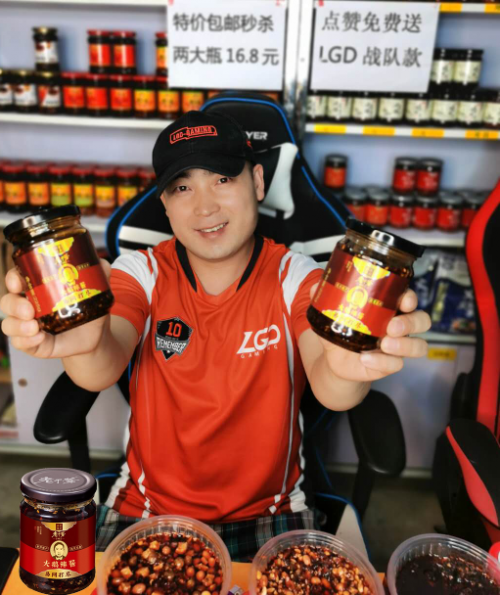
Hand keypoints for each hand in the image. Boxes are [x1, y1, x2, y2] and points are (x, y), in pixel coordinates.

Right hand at [0, 260, 111, 358]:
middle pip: (8, 301)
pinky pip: (20, 343)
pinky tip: (40, 338)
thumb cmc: (89, 309)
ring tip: (34, 327)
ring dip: (18, 325)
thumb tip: (102, 263)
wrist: (95, 336)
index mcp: (37, 288)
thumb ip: (99, 274)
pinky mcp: (32, 343)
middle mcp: (27, 305)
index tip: (17, 281)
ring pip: (9, 324)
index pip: (16, 278)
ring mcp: (28, 325)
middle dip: (14, 305)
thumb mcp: (96, 291)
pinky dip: (27, 341)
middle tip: (29, 310)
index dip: (13, 278)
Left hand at [310, 284, 430, 382]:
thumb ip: (325, 300)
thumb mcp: (332, 315)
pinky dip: (382, 362)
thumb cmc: (342, 330)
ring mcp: (398, 346)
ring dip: (404, 345)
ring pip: (419, 346)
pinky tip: (365, 358)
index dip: (410, 298)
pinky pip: (396, 365)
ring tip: (385, 343)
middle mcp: (399, 325)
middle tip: (393, 325)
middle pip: (422, 320)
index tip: (404, 300)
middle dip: (411, 322)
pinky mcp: (390, 364)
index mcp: (389, 307)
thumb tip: (314, 287)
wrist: (336, 359)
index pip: (409, 298)